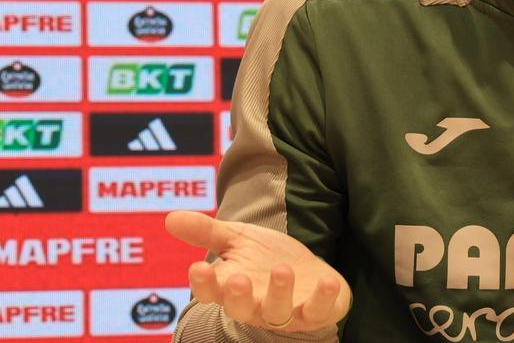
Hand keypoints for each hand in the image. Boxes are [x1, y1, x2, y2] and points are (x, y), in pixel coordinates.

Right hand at [165, 210, 351, 332]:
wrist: (307, 273)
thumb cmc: (266, 258)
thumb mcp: (238, 240)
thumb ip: (207, 231)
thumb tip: (170, 217)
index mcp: (231, 287)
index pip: (210, 292)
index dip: (203, 283)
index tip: (197, 268)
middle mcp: (255, 305)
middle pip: (240, 309)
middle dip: (237, 296)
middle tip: (236, 278)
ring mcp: (285, 312)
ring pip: (277, 312)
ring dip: (279, 293)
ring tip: (282, 270)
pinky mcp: (314, 312)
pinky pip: (317, 310)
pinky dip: (323, 297)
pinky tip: (328, 280)